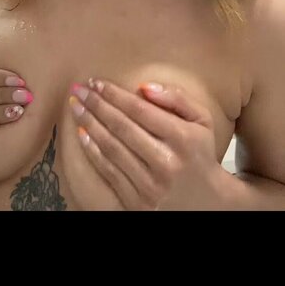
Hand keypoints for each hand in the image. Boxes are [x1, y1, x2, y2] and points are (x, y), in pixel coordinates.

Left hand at [69, 78, 229, 209]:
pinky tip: (83, 133)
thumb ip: (177, 98)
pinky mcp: (139, 203)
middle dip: (96, 105)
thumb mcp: (201, 120)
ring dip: (89, 124)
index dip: (114, 94)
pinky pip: (110, 172)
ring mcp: (151, 186)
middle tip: (78, 90)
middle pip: (121, 127)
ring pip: (112, 149)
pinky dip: (93, 151)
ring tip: (75, 106)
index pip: (139, 110)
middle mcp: (166, 163)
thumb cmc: (199, 153)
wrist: (208, 202)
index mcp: (182, 139)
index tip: (96, 82)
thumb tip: (143, 87)